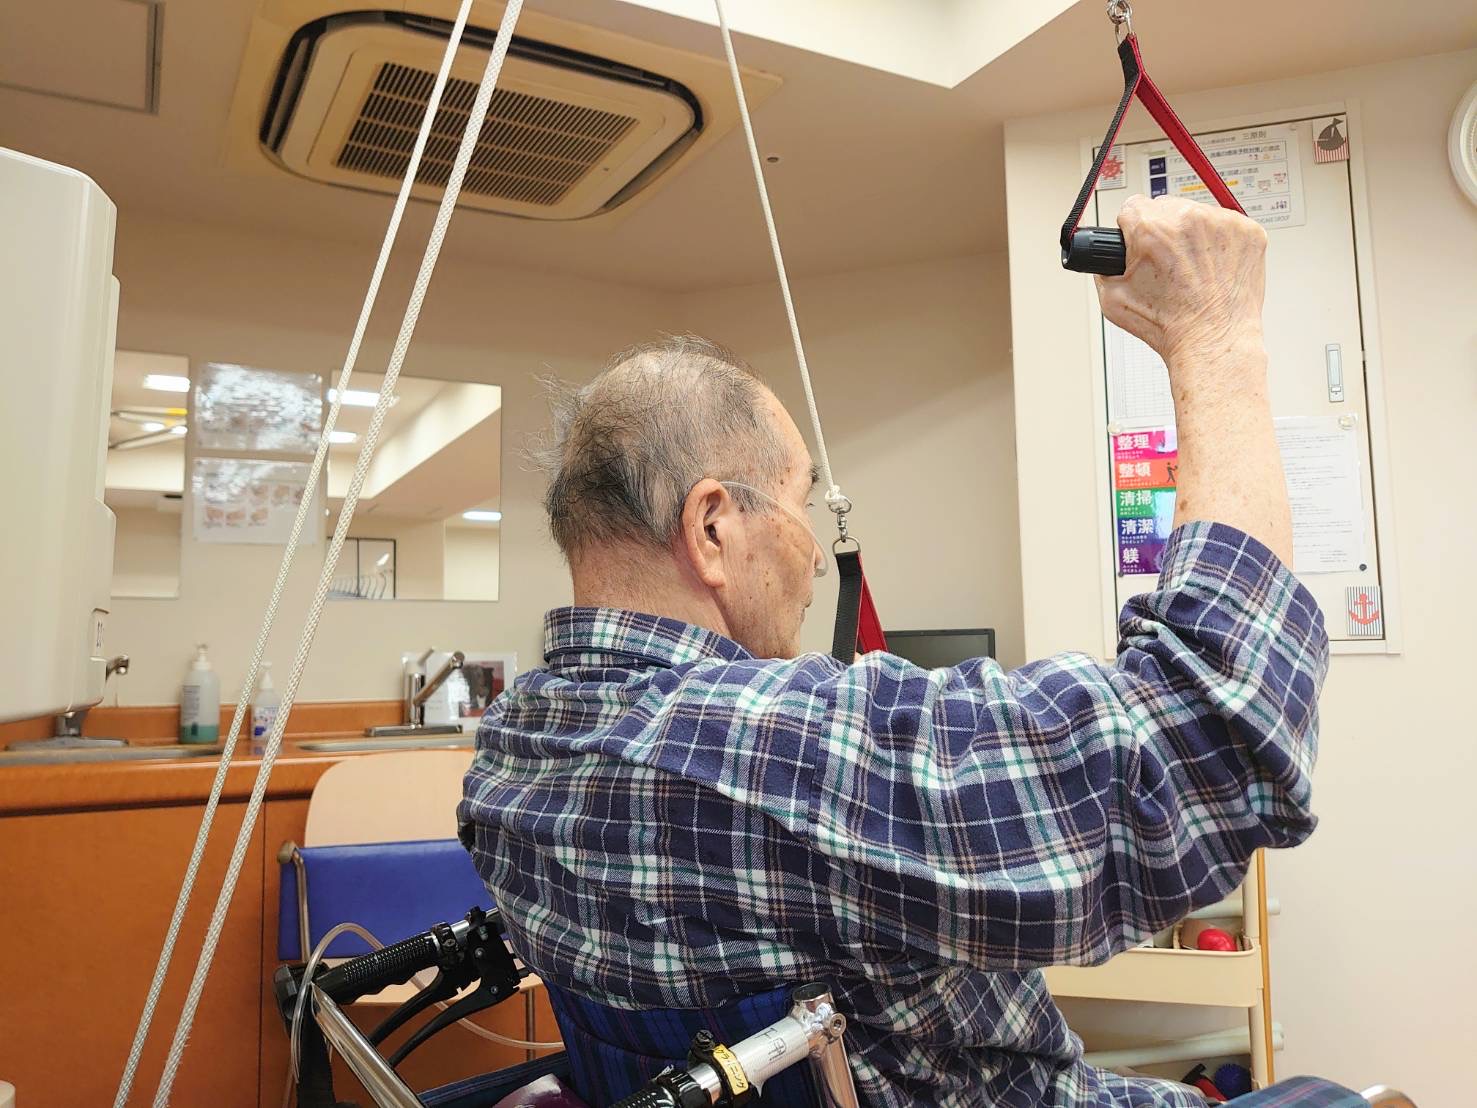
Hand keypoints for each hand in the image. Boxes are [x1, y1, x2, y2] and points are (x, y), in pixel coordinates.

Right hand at [1095, 195, 1267, 368]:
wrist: (1212, 340)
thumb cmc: (1168, 325)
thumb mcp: (1112, 298)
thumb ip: (1103, 265)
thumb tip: (1107, 253)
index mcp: (1152, 229)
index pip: (1133, 206)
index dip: (1133, 229)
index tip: (1141, 244)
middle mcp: (1189, 219)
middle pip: (1166, 206)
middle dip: (1164, 230)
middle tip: (1168, 262)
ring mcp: (1223, 223)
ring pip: (1197, 213)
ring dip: (1192, 234)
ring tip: (1192, 268)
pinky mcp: (1249, 231)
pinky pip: (1226, 225)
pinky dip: (1219, 243)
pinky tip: (1212, 267)